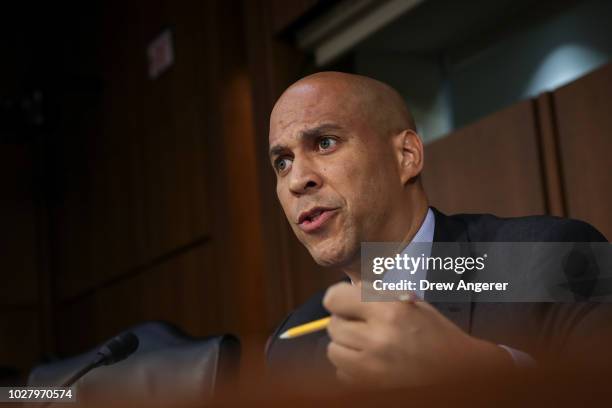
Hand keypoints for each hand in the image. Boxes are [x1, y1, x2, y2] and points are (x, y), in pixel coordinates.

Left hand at [323, 282, 512, 386]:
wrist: (458, 371)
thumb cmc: (437, 333)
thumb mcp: (410, 303)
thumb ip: (376, 295)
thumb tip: (346, 294)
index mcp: (389, 310)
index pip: (335, 298)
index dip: (337, 298)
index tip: (343, 301)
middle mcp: (376, 338)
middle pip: (333, 325)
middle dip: (345, 321)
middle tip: (361, 323)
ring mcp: (371, 366)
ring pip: (333, 350)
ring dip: (344, 344)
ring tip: (364, 342)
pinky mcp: (370, 385)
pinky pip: (342, 372)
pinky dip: (350, 366)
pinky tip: (368, 360)